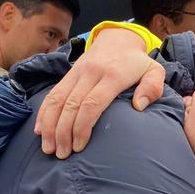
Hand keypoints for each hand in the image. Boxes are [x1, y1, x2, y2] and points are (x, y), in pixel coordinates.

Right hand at [34, 28, 165, 158]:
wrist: (118, 39)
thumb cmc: (137, 63)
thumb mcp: (154, 71)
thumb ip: (152, 88)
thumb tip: (139, 106)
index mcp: (112, 75)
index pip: (92, 103)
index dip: (82, 126)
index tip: (79, 146)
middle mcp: (91, 73)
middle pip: (71, 105)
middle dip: (63, 132)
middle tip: (62, 154)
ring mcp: (77, 73)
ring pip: (57, 100)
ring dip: (50, 125)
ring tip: (49, 148)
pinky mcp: (68, 74)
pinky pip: (52, 94)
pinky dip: (44, 113)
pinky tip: (40, 130)